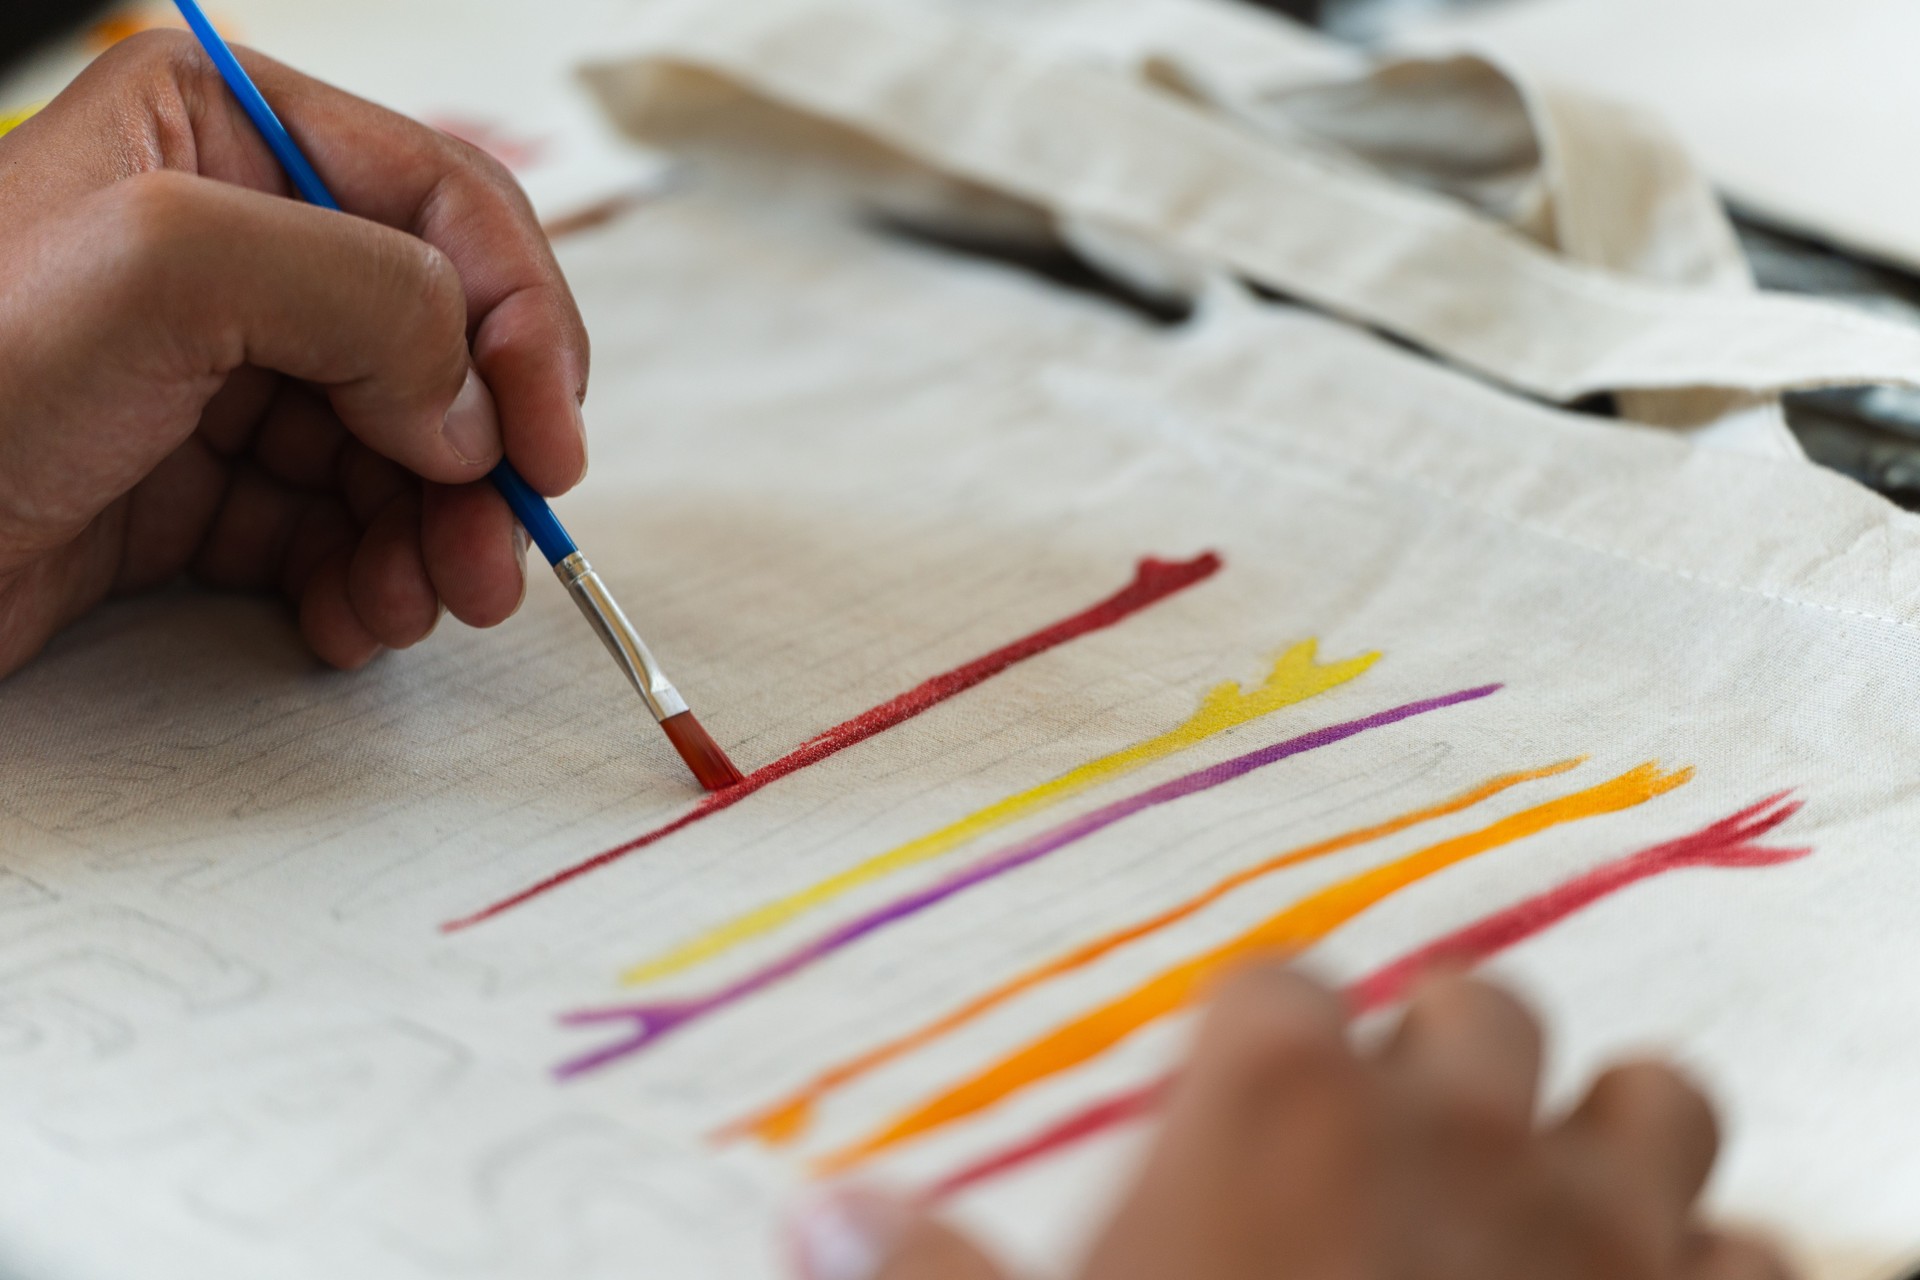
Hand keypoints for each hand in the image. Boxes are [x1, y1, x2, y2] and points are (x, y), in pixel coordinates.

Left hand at [0, 30, 589, 675]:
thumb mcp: (166, 269)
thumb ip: (366, 291)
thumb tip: (469, 401)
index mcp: (224, 139)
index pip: (445, 210)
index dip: (520, 324)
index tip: (545, 445)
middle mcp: (232, 249)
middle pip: (435, 346)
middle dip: (480, 457)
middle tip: (500, 555)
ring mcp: (214, 375)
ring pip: (396, 451)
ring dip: (433, 535)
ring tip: (425, 602)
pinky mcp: (190, 488)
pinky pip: (330, 527)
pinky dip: (367, 577)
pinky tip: (355, 618)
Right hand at [794, 969, 1792, 1279]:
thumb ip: (925, 1275)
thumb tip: (819, 1211)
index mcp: (1281, 1114)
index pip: (1276, 986)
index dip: (1258, 1031)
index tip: (1244, 1076)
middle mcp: (1460, 1133)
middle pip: (1480, 1009)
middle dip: (1441, 1053)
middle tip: (1399, 1128)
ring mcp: (1606, 1230)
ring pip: (1652, 1105)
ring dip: (1605, 1136)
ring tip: (1549, 1191)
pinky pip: (1755, 1254)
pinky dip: (1710, 1268)